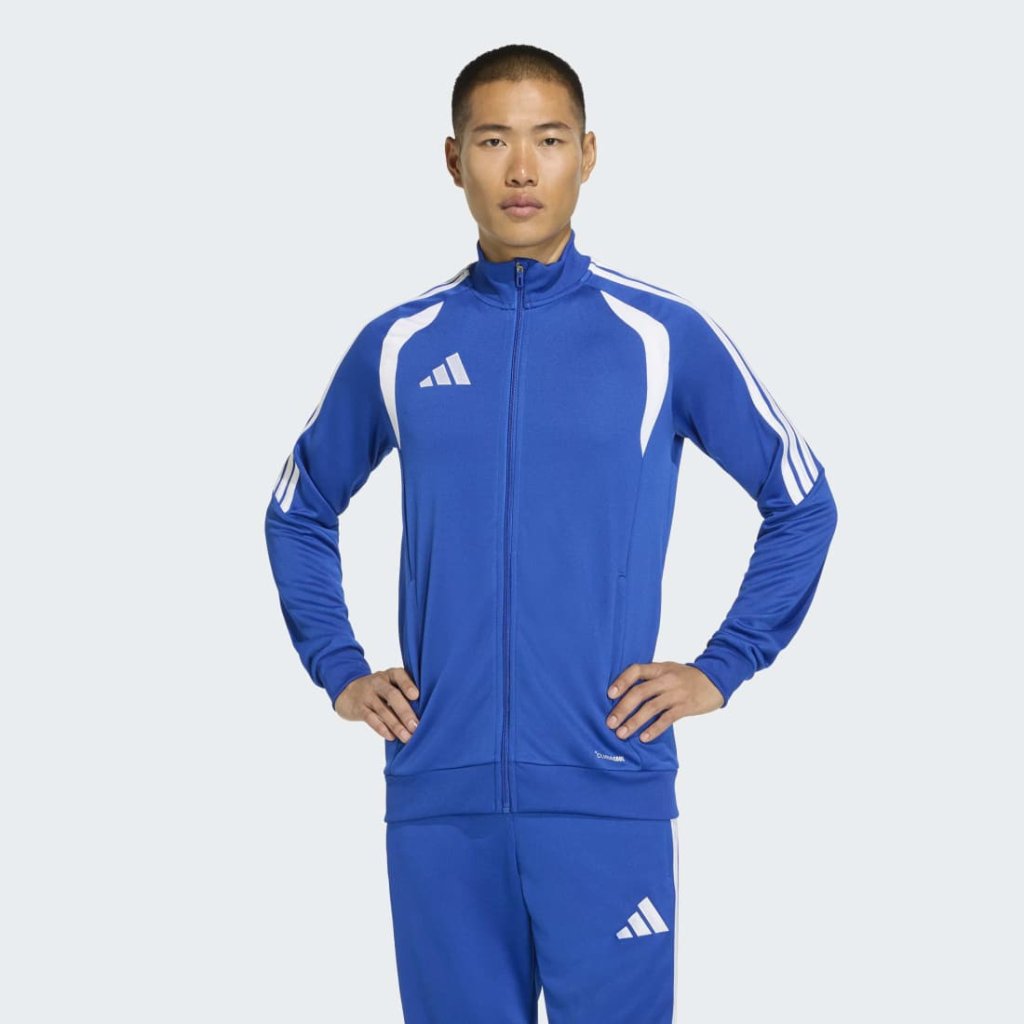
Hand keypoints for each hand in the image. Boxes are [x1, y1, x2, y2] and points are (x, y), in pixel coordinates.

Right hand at [334, 667, 420, 741]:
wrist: (347, 691)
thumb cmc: (379, 690)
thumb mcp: (390, 684)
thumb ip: (404, 693)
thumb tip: (426, 712)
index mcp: (390, 674)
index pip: (399, 675)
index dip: (407, 684)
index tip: (417, 696)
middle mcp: (378, 682)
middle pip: (392, 695)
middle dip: (405, 712)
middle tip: (415, 726)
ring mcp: (367, 695)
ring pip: (382, 710)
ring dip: (396, 725)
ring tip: (406, 737)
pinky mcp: (359, 708)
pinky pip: (370, 718)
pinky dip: (381, 728)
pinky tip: (391, 736)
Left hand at [605, 661, 724, 742]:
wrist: (715, 680)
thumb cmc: (686, 678)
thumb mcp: (668, 670)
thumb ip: (650, 679)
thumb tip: (624, 696)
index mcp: (659, 668)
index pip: (636, 670)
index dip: (622, 681)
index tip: (609, 694)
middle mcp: (666, 679)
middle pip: (640, 692)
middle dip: (623, 708)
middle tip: (610, 723)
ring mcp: (676, 693)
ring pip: (651, 707)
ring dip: (634, 722)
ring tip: (622, 734)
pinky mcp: (686, 706)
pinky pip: (667, 718)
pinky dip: (654, 728)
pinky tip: (644, 737)